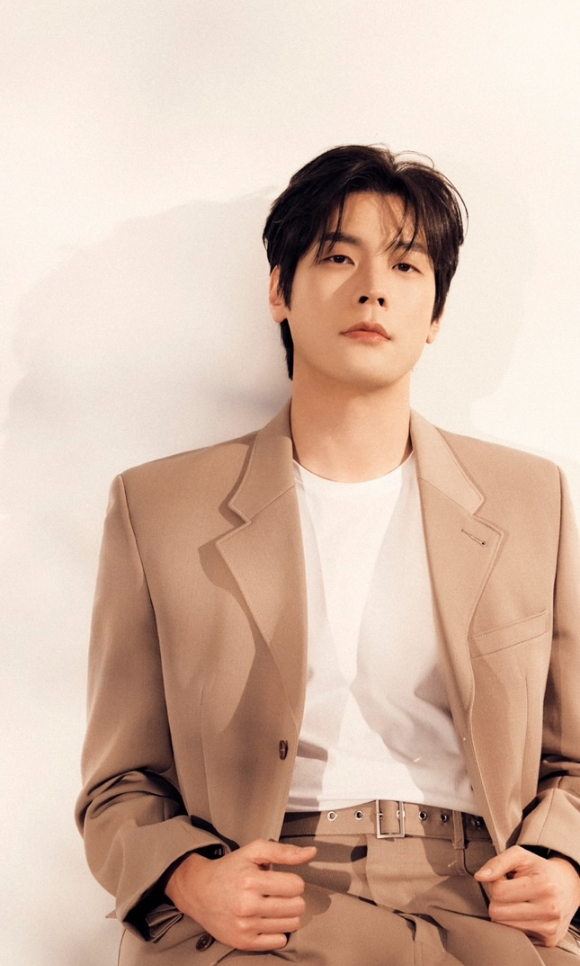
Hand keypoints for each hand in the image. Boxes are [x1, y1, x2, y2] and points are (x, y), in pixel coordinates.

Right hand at [165, 838, 316, 950]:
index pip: (296, 885)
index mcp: (250, 880)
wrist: (199, 892)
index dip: (293, 881)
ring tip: (273, 905)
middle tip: (279, 894)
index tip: (283, 880)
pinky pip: (279, 941)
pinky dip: (278, 931)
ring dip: (287, 914)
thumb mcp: (254, 851)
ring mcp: (245, 926)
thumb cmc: (230, 869)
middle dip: (293, 898)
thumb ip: (284, 852)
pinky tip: (267, 920)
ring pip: (291, 925)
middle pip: (297, 906)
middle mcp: (247, 905)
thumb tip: (311, 852)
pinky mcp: (244, 942)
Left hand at [475, 845, 579, 946]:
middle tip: (512, 891)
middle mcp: (549, 909)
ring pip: (504, 926)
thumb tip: (479, 877)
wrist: (568, 886)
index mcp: (543, 886)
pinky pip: (516, 935)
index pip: (498, 892)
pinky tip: (526, 913)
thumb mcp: (520, 856)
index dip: (496, 882)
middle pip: (497, 912)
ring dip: (506, 913)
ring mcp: (550, 928)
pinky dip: (516, 924)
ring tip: (520, 901)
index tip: (506, 878)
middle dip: (499, 900)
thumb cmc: (540, 870)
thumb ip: (497, 862)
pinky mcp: (549, 940)